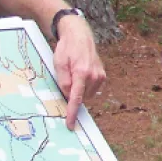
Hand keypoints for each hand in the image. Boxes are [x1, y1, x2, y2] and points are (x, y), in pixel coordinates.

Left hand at [53, 15, 105, 130]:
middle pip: (81, 97)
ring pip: (87, 94)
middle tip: (65, 81)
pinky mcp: (102, 75)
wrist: (80, 35)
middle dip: (72, 96)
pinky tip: (80, 75)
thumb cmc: (67, 48)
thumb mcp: (59, 64)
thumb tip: (68, 96)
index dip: (72, 113)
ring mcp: (100, 76)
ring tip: (73, 75)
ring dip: (79, 91)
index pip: (76, 98)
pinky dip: (85, 87)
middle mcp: (94, 75)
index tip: (70, 124)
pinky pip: (92, 89)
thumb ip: (63, 82)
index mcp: (82, 73)